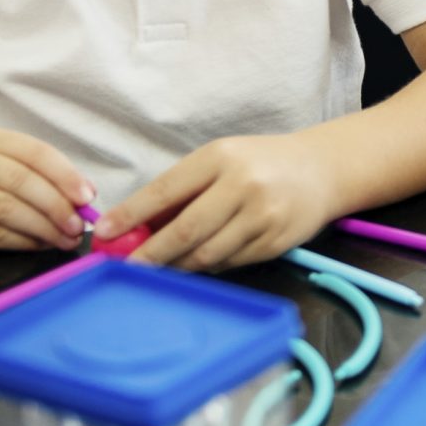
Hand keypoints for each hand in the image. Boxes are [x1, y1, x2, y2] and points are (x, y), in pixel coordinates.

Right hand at [0, 128, 93, 253]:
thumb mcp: (6, 168)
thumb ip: (42, 177)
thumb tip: (84, 197)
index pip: (32, 152)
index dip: (64, 174)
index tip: (87, 197)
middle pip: (19, 181)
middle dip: (55, 205)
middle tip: (77, 225)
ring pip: (4, 209)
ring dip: (42, 227)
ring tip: (64, 238)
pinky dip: (21, 241)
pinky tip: (39, 244)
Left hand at [92, 134, 331, 271]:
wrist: (322, 170)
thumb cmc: (260, 163)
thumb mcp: (220, 161)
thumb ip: (181, 191)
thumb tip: (133, 227)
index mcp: (221, 158)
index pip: (166, 190)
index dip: (131, 215)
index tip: (103, 233)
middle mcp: (244, 185)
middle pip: (186, 231)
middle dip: (150, 253)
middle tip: (126, 267)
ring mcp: (263, 216)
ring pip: (207, 254)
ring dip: (176, 266)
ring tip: (158, 268)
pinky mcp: (276, 242)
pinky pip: (230, 264)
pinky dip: (208, 266)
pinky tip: (198, 262)